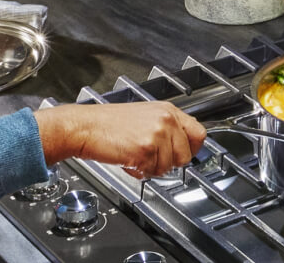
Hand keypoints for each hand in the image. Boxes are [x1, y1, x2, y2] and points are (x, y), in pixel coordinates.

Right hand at [36, 102, 206, 177]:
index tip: (182, 155)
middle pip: (185, 156)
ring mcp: (156, 134)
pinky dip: (139, 172)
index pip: (199, 134)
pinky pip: (151, 172)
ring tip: (135, 156)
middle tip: (150, 159)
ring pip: (168, 167)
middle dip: (169, 163)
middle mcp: (165, 120)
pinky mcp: (145, 149)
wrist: (84, 127)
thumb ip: (165, 128)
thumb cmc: (107, 123)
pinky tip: (127, 160)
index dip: (192, 149)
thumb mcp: (144, 116)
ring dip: (151, 168)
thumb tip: (181, 146)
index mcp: (167, 110)